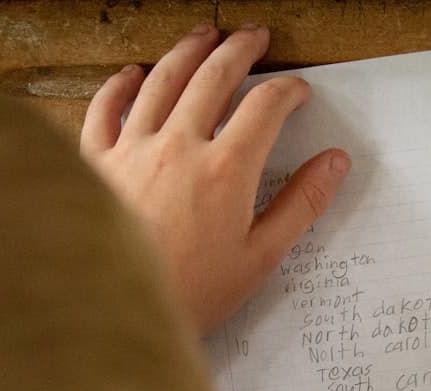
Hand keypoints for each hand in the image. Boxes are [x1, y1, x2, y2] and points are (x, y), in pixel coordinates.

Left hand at [81, 24, 350, 334]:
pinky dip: (120, 84)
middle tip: (255, 37)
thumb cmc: (189, 295)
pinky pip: (105, 109)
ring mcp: (132, 150)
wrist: (115, 315)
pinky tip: (132, 74)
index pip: (266, 106)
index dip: (288, 91)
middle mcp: (177, 146)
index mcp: (226, 170)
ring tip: (204, 35)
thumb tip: (335, 163)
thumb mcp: (259, 258)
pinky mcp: (96, 163)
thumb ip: (300, 205)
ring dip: (187, 51)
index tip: (297, 92)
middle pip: (214, 77)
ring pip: (161, 81)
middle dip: (240, 50)